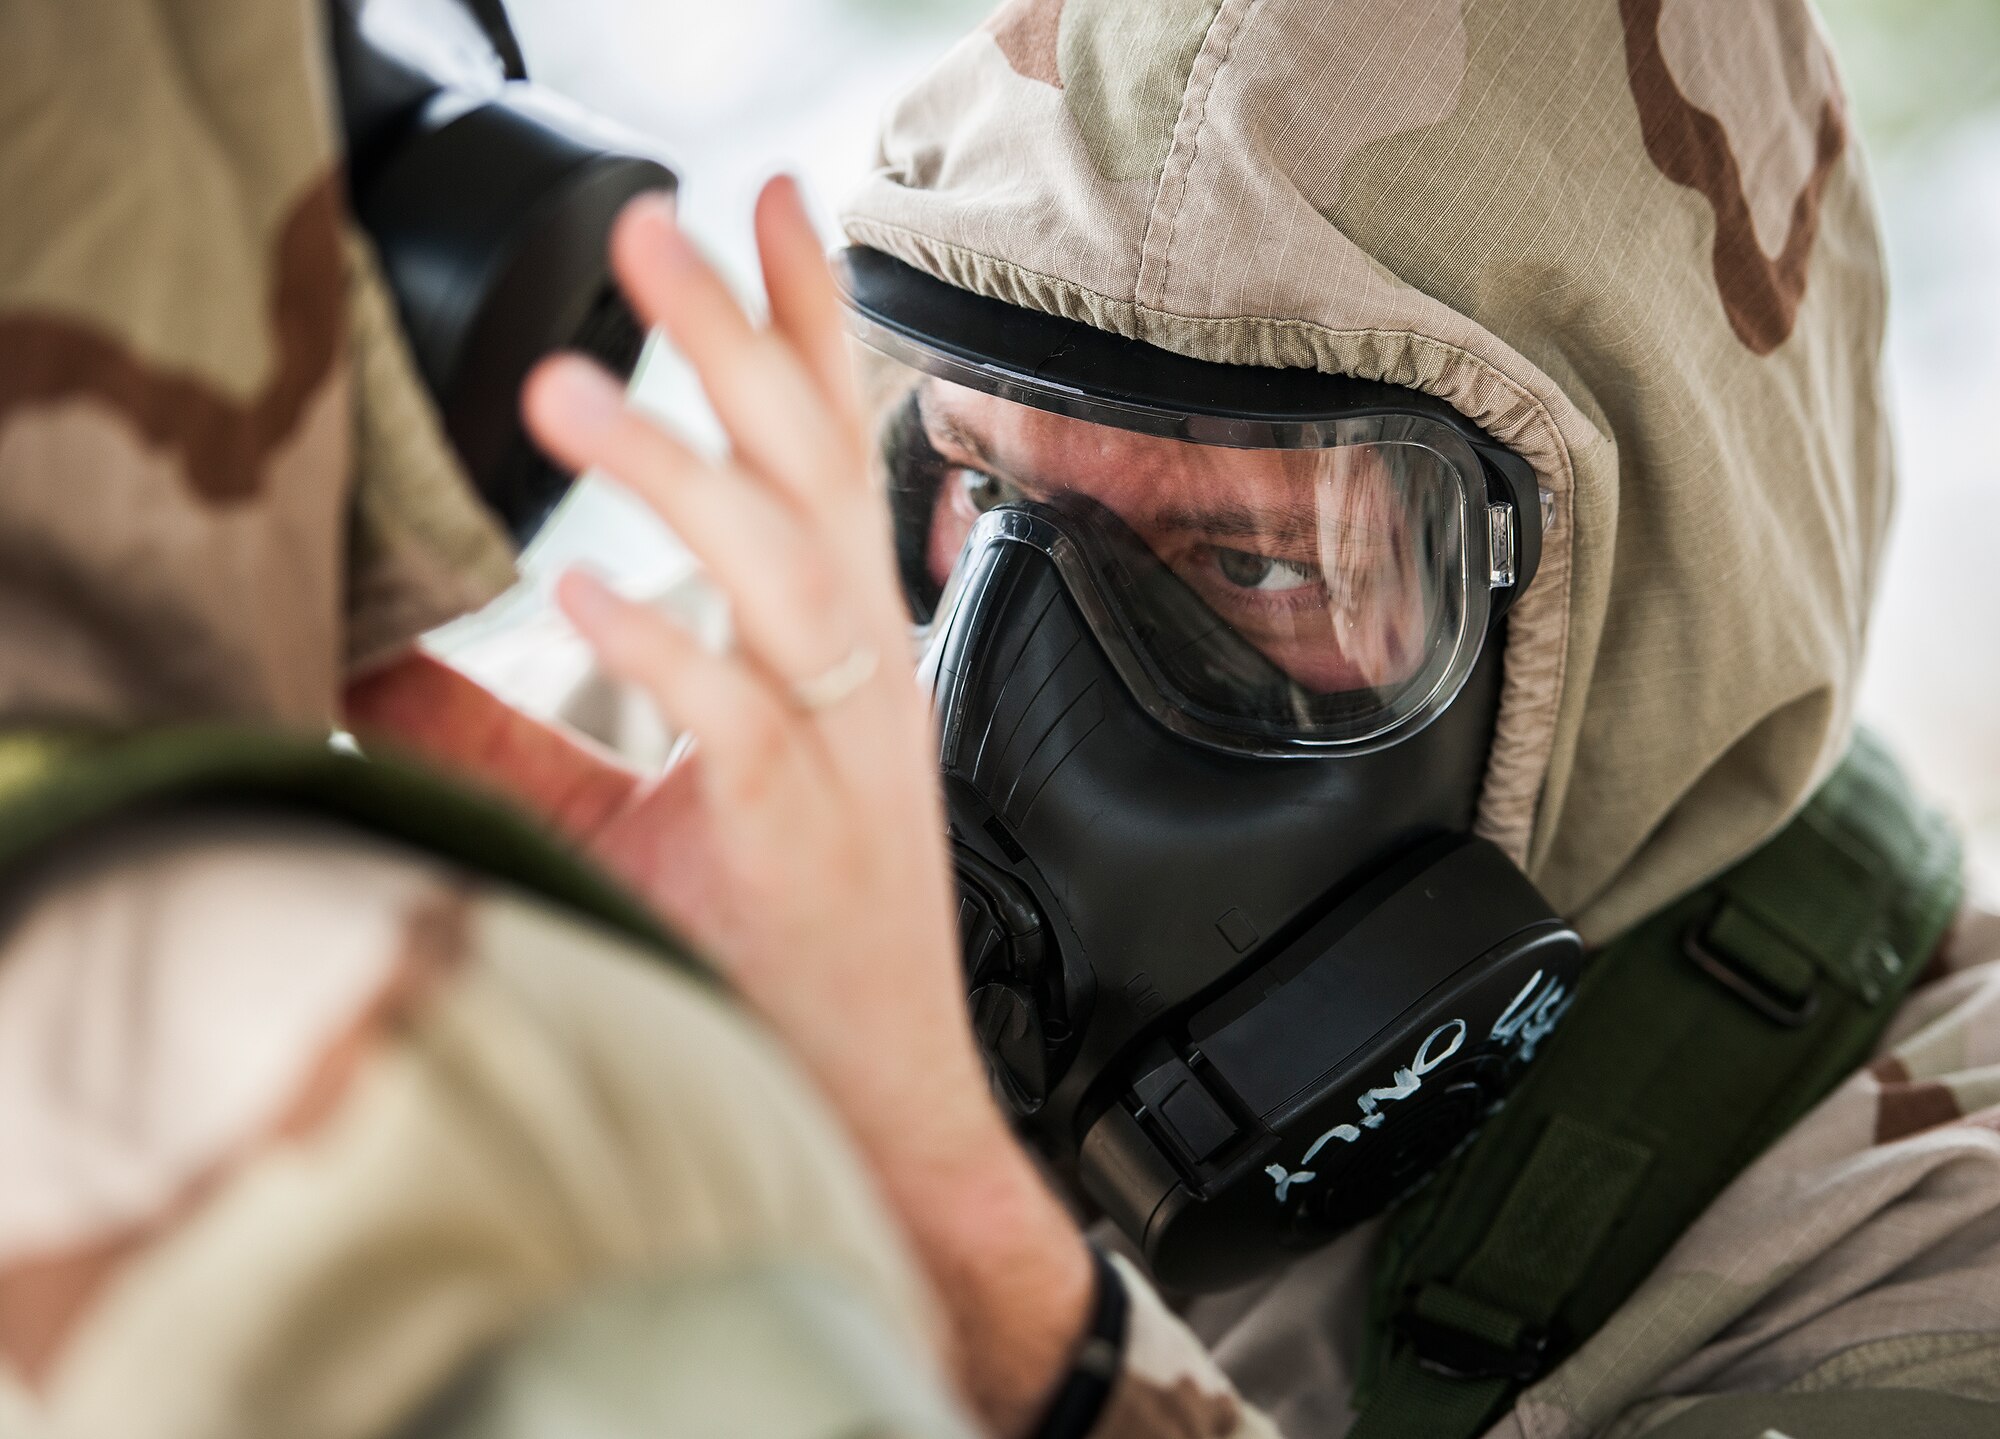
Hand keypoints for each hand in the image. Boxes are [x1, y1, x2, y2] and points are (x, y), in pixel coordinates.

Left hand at [348, 181, 1092, 1434]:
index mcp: (839, 649)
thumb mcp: (641, 805)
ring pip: (783, 578)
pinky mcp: (806, 839)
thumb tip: (382, 655)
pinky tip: (583, 596)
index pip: (832, 452)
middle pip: (815, 475)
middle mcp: (857, 677)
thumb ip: (522, 721)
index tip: (778, 208)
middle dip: (744, 341)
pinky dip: (668, 654)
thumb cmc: (777, 940)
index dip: (810, 325)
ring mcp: (843, 756)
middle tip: (661, 231)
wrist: (872, 1090)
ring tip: (567, 393)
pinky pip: (743, 725)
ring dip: (681, 477)